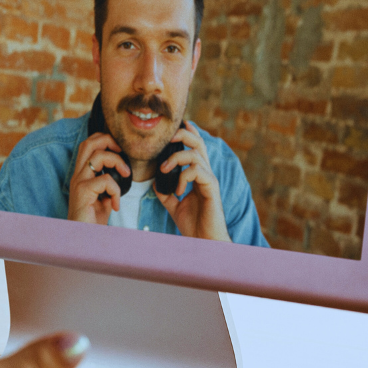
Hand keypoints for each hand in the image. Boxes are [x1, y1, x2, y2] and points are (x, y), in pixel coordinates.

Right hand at [67, 132, 128, 223]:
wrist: (83, 239)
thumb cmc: (92, 221)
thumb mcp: (103, 199)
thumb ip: (109, 185)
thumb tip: (122, 174)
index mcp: (81, 174)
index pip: (89, 144)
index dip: (105, 140)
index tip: (120, 152)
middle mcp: (77, 175)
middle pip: (90, 142)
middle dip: (110, 141)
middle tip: (123, 153)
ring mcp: (78, 182)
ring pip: (99, 156)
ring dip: (118, 163)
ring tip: (125, 176)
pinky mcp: (82, 192)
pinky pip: (105, 180)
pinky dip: (116, 191)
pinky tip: (115, 205)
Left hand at [155, 120, 229, 240]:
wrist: (204, 241)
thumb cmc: (193, 224)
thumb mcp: (174, 206)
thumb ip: (166, 193)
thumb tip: (155, 183)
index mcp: (198, 175)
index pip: (194, 148)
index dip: (187, 133)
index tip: (177, 126)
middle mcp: (205, 174)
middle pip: (198, 143)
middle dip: (183, 135)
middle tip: (167, 139)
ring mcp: (210, 180)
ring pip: (196, 155)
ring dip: (176, 159)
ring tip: (164, 170)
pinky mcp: (212, 189)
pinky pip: (198, 171)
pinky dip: (184, 176)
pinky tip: (177, 190)